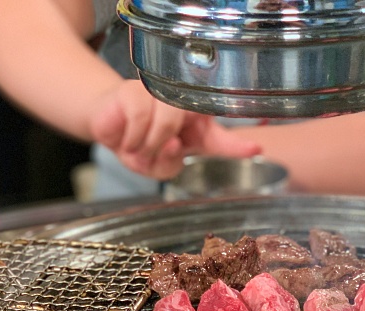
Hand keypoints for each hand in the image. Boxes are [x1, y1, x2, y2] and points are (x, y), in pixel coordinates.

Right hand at [88, 81, 261, 179]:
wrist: (108, 128)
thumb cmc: (140, 143)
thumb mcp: (159, 165)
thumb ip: (170, 164)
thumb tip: (174, 146)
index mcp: (196, 127)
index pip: (221, 139)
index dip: (238, 146)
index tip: (255, 149)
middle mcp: (182, 108)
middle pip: (188, 129)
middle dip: (166, 152)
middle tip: (150, 157)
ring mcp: (159, 95)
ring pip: (165, 123)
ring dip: (148, 146)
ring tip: (137, 148)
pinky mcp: (134, 91)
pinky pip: (140, 117)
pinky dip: (132, 137)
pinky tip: (127, 140)